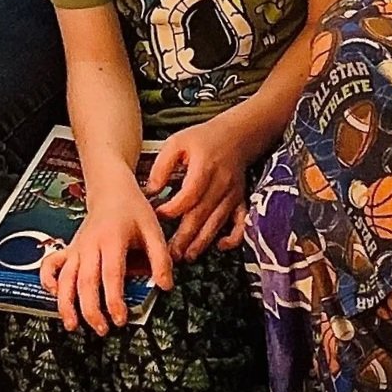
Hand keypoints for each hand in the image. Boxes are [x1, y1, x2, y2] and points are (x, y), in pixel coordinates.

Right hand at [38, 170, 174, 334]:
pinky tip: (53, 296)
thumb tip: (165, 285)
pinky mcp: (69, 250)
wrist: (111, 190)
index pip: (111, 274)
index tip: (120, 318)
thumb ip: (161, 258)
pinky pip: (51, 265)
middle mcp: (90, 245)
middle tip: (102, 329)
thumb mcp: (154, 230)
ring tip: (72, 325)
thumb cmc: (132, 210)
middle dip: (91, 309)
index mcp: (112, 239)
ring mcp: (77, 248)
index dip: (114, 299)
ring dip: (66, 303)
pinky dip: (48, 281)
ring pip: (65, 278)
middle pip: (85, 281)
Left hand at [147, 114, 256, 260]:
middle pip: (202, 214)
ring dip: (202, 242)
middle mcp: (221, 184)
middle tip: (170, 254)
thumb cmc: (203, 139)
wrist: (236, 136)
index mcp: (205, 167)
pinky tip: (221, 246)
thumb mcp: (177, 143)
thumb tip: (151, 191)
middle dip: (185, 237)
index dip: (173, 209)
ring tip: (187, 256)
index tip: (158, 215)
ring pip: (217, 223)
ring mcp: (233, 195)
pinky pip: (241, 223)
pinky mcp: (240, 201)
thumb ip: (162, 166)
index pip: (189, 194)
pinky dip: (234, 238)